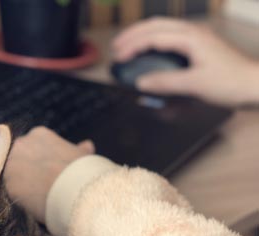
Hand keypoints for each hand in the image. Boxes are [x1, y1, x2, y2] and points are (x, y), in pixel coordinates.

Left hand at [4, 127, 93, 222]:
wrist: (78, 190)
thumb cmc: (84, 172)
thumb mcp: (82, 156)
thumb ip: (79, 150)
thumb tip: (87, 146)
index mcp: (39, 134)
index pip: (32, 147)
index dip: (40, 161)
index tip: (48, 172)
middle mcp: (21, 145)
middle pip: (17, 158)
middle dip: (26, 170)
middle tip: (40, 185)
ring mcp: (11, 164)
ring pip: (11, 175)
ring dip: (20, 185)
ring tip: (37, 197)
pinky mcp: (8, 185)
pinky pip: (10, 192)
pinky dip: (19, 199)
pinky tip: (32, 204)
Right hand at [113, 17, 258, 106]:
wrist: (257, 85)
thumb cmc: (233, 82)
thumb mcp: (195, 84)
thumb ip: (166, 82)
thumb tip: (141, 82)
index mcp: (191, 37)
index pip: (153, 37)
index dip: (132, 47)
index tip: (118, 58)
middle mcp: (194, 32)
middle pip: (156, 25)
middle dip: (133, 34)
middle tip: (115, 47)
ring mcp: (198, 37)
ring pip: (164, 27)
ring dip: (143, 34)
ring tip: (127, 45)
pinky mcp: (201, 45)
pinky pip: (172, 35)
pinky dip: (155, 40)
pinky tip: (150, 50)